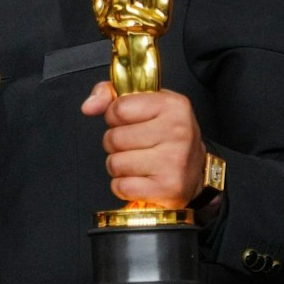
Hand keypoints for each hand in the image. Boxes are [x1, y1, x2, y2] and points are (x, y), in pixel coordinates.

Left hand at [81, 81, 205, 207]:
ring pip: (114, 163)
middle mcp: (178, 132)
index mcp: (173, 106)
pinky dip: (124, 186)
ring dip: (120, 166)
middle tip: (138, 146)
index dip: (116, 117)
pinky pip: (120, 186)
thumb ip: (110, 96)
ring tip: (141, 162)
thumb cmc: (166, 137)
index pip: (118, 109)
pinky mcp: (167, 187)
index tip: (132, 122)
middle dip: (117, 144)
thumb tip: (89, 106)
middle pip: (113, 138)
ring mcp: (174, 161)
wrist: (195, 173)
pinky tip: (143, 179)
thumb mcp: (145, 105)